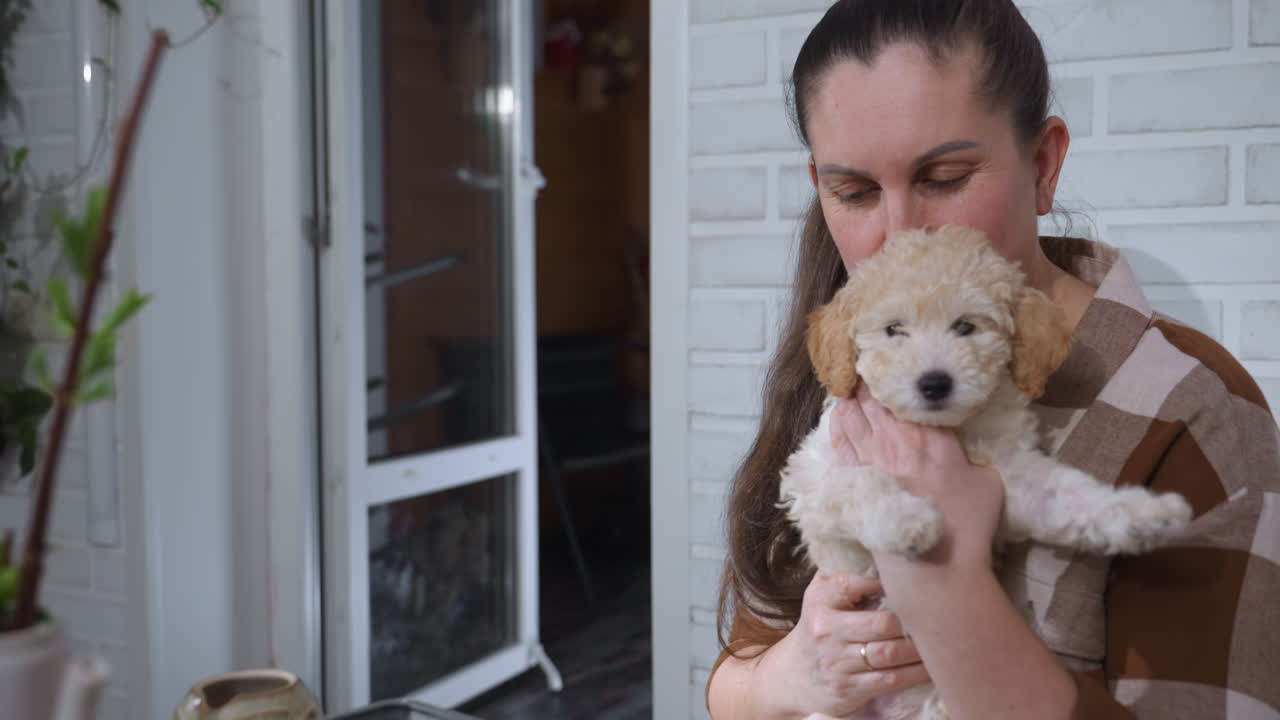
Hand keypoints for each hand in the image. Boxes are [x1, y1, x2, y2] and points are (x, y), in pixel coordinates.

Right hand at [755, 572, 928, 717]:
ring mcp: (837, 662)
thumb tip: (884, 548)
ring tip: (943, 639)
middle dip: (913, 620)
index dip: (884, 582)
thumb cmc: (821, 625)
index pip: (851, 583)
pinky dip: (916, 672)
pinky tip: (932, 666)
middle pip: (881, 623)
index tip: (910, 581)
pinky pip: (890, 679)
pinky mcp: (849, 688)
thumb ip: (845, 571)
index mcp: (820, 600)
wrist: (794, 675)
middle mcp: (826, 630)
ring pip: (889, 653)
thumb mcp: (821, 594)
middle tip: (939, 614)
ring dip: (920, 648)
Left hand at [830, 384, 1003, 574]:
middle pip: (873, 398)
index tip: (894, 362)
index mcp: (933, 437)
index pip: (908, 394)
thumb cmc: (969, 528)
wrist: (937, 571)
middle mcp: (897, 442)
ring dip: (851, 396)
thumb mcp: (988, 482)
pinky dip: (838, 422)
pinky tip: (839, 413)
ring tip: (852, 383)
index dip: (898, 375)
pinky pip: (840, 441)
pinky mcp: (855, 481)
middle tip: (868, 365)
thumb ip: (972, 454)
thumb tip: (964, 444)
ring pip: (852, 415)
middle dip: (869, 379)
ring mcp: (872, 460)